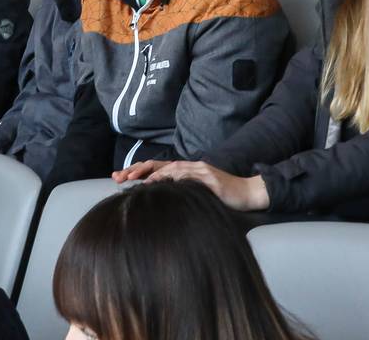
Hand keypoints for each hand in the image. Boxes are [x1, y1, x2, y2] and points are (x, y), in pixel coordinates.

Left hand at [112, 160, 268, 210]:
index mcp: (188, 172)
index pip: (161, 169)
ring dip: (151, 173)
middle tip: (119, 176)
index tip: (121, 178)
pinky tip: (160, 181)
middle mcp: (193, 167)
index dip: (141, 172)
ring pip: (172, 168)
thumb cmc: (224, 197)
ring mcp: (201, 171)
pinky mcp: (209, 178)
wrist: (248, 194)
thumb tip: (162, 203)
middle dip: (139, 169)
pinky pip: (188, 176)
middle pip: (161, 165)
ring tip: (133, 178)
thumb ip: (183, 194)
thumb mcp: (199, 195)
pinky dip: (172, 177)